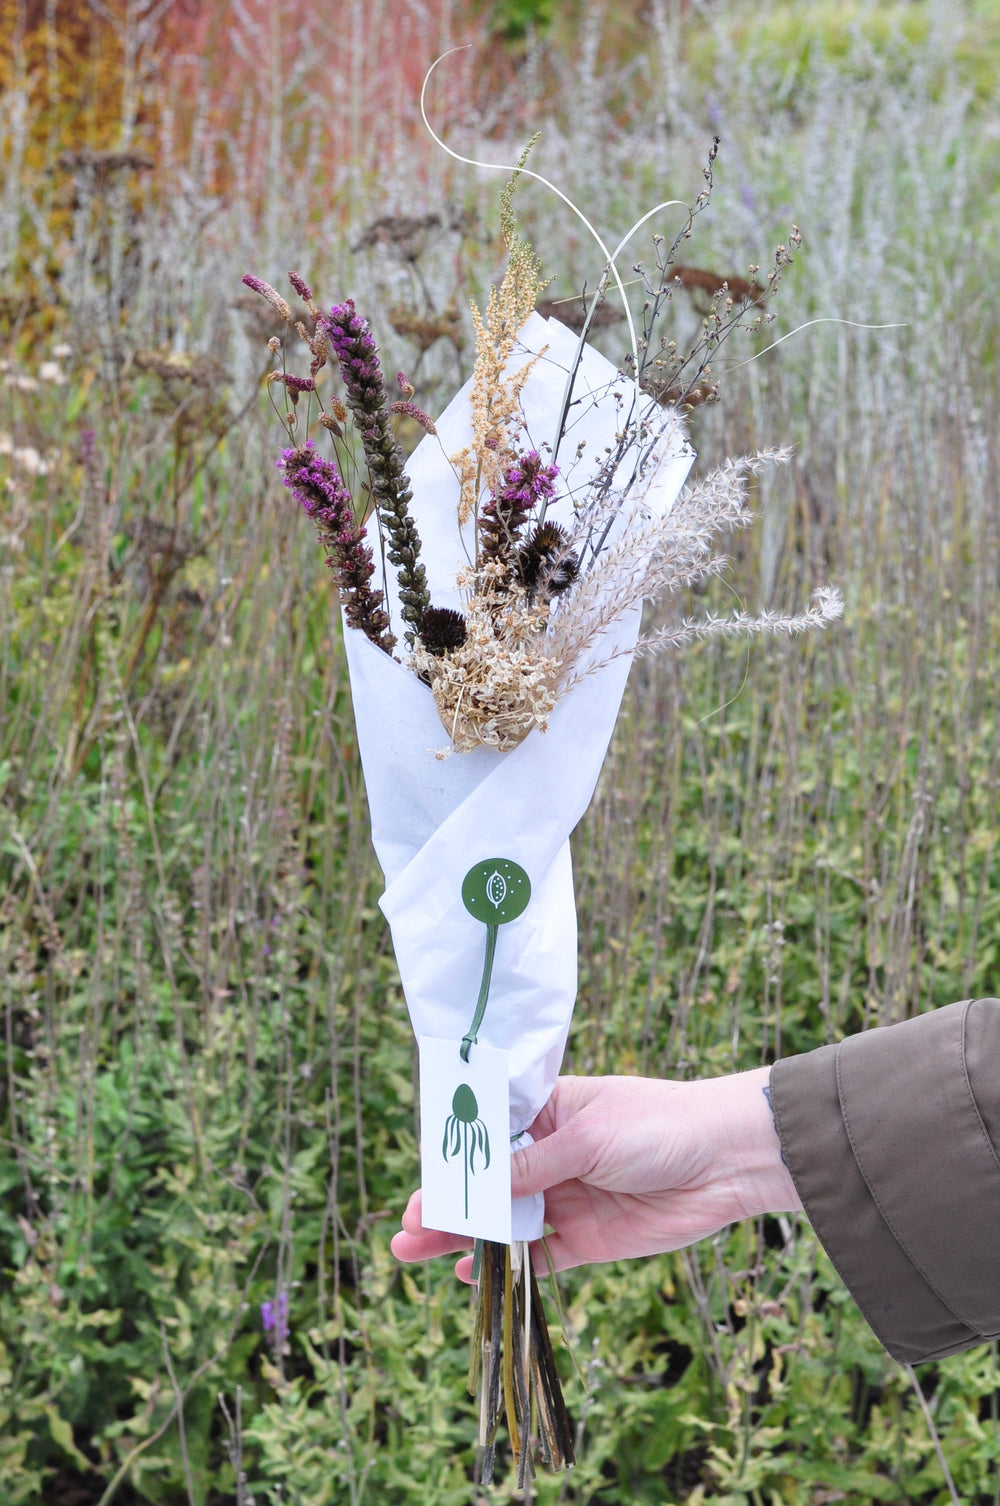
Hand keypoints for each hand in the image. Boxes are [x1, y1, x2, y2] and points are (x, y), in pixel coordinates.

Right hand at [390, 1066, 801, 1278]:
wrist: (728, 1159)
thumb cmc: (658, 1123)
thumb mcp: (587, 1137)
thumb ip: (531, 1167)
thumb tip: (476, 1186)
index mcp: (548, 1111)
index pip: (487, 1133)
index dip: (451, 1157)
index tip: (420, 1180)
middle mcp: (552, 1155)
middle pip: (488, 1182)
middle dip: (447, 1203)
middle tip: (404, 1229)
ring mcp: (569, 1197)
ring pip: (505, 1221)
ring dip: (465, 1235)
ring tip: (415, 1251)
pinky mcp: (590, 1237)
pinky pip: (540, 1254)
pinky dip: (507, 1264)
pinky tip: (470, 1272)